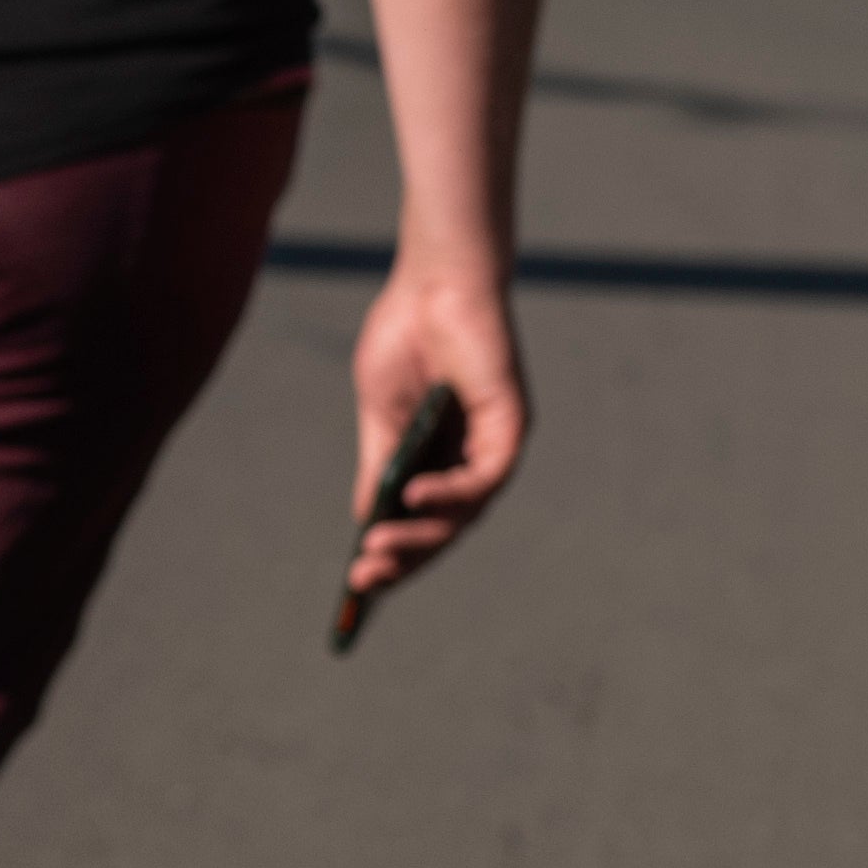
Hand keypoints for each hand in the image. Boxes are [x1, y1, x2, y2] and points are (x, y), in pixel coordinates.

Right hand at [343, 262, 530, 609]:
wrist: (434, 282)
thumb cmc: (405, 337)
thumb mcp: (379, 416)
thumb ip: (379, 468)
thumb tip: (367, 521)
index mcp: (438, 456)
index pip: (422, 522)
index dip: (395, 556)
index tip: (358, 586)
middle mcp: (471, 457)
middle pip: (444, 528)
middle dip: (403, 557)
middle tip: (365, 577)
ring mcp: (492, 444)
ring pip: (465, 513)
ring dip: (421, 534)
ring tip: (379, 545)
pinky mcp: (510, 426)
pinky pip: (485, 477)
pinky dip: (450, 494)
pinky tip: (414, 496)